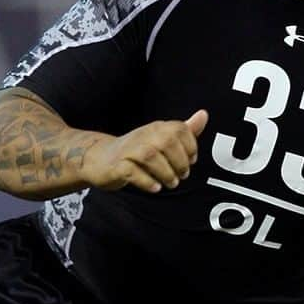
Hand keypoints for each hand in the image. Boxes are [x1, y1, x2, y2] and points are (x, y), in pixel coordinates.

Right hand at [82, 110, 207, 192]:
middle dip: (180, 161)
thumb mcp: (160, 139)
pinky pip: (132, 171)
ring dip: (166, 173)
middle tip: (182, 175)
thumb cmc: (135, 151)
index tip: (191, 161)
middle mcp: (142, 136)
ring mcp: (128, 151)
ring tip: (171, 183)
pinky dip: (147, 181)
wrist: (100, 158)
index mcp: (156, 128)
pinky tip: (156, 188)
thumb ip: (183, 130)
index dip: (190, 146)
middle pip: (167, 142)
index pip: (179, 129)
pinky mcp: (117, 166)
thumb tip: (204, 115)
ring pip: (150, 156)